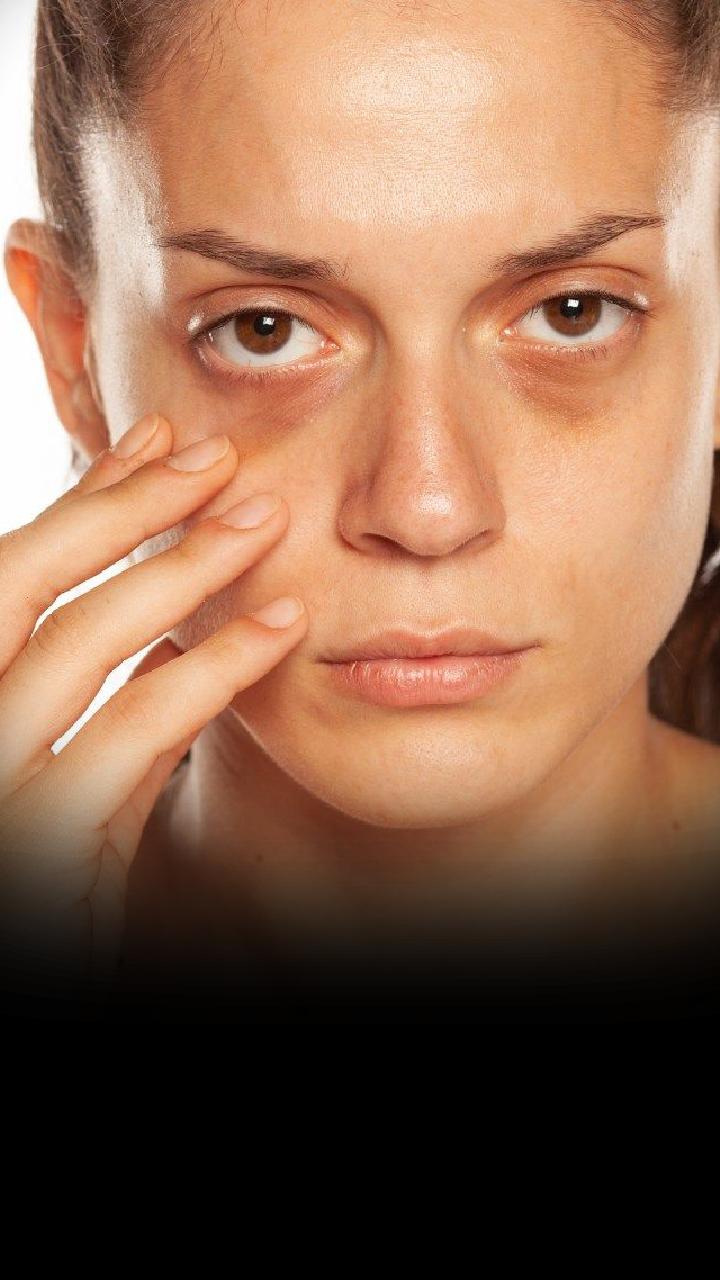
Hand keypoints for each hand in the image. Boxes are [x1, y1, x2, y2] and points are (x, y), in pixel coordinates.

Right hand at [0, 413, 306, 988]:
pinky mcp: (35, 848)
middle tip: (214, 456)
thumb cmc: (64, 895)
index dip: (81, 505)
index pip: (7, 579)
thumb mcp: (76, 797)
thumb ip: (106, 720)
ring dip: (177, 569)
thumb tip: (170, 634)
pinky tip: (279, 630)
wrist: (55, 987)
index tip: (155, 444)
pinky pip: (131, 731)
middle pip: (17, 584)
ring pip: (75, 644)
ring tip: (262, 520)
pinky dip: (210, 669)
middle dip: (120, 509)